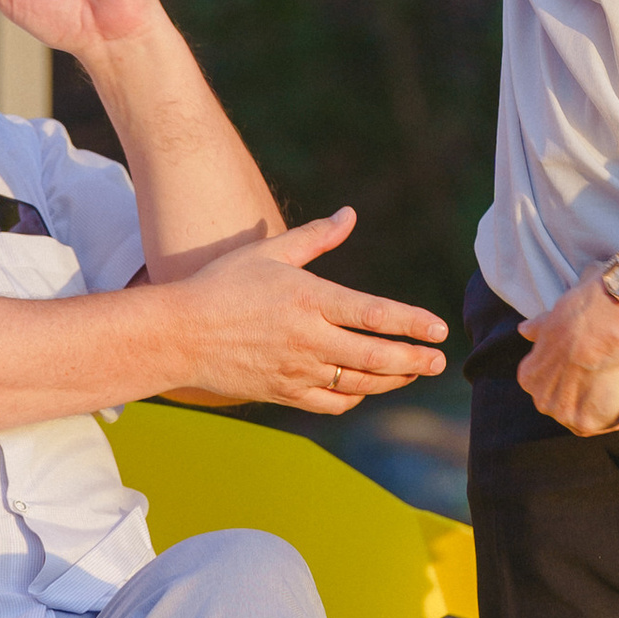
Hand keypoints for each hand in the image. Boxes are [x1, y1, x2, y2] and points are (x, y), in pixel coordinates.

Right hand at [169, 208, 448, 409]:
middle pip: (375, 356)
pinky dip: (355, 397)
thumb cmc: (223, 285)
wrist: (179, 335)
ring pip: (359, 383)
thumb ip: (316, 237)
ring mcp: (296, 370)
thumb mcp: (270, 252)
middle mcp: (308, 338)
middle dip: (414, 360)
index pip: (374, 314)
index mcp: (309, 299)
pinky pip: (331, 403)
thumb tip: (350, 214)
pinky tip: (366, 388)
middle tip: (439, 361)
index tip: (439, 329)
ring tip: (413, 373)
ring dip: (392, 380)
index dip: (412, 323)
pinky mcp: (284, 394)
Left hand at [516, 269, 618, 438]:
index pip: (549, 387)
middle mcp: (540, 400)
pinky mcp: (586, 423)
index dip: (570, 380)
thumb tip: (524, 329)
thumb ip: (539, 328)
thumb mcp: (551, 319)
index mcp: (530, 377)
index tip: (589, 370)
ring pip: (586, 418)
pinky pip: (609, 424)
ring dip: (605, 409)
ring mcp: (562, 414)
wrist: (601, 327)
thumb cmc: (581, 316)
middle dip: (585, 397)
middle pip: (564, 406)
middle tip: (609, 378)